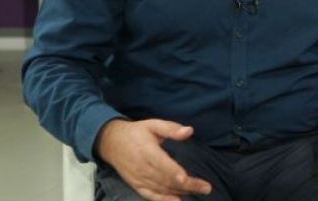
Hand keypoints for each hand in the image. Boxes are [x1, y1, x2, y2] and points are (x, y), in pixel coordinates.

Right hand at [96, 118, 211, 200]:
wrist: (111, 143)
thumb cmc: (136, 133)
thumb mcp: (153, 124)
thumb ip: (171, 128)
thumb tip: (189, 131)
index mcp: (147, 151)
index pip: (162, 164)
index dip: (174, 172)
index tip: (186, 177)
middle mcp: (142, 168)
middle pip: (166, 180)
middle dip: (187, 185)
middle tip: (206, 187)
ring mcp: (139, 179)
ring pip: (161, 189)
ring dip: (180, 192)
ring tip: (199, 191)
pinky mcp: (136, 185)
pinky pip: (150, 195)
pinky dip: (163, 200)